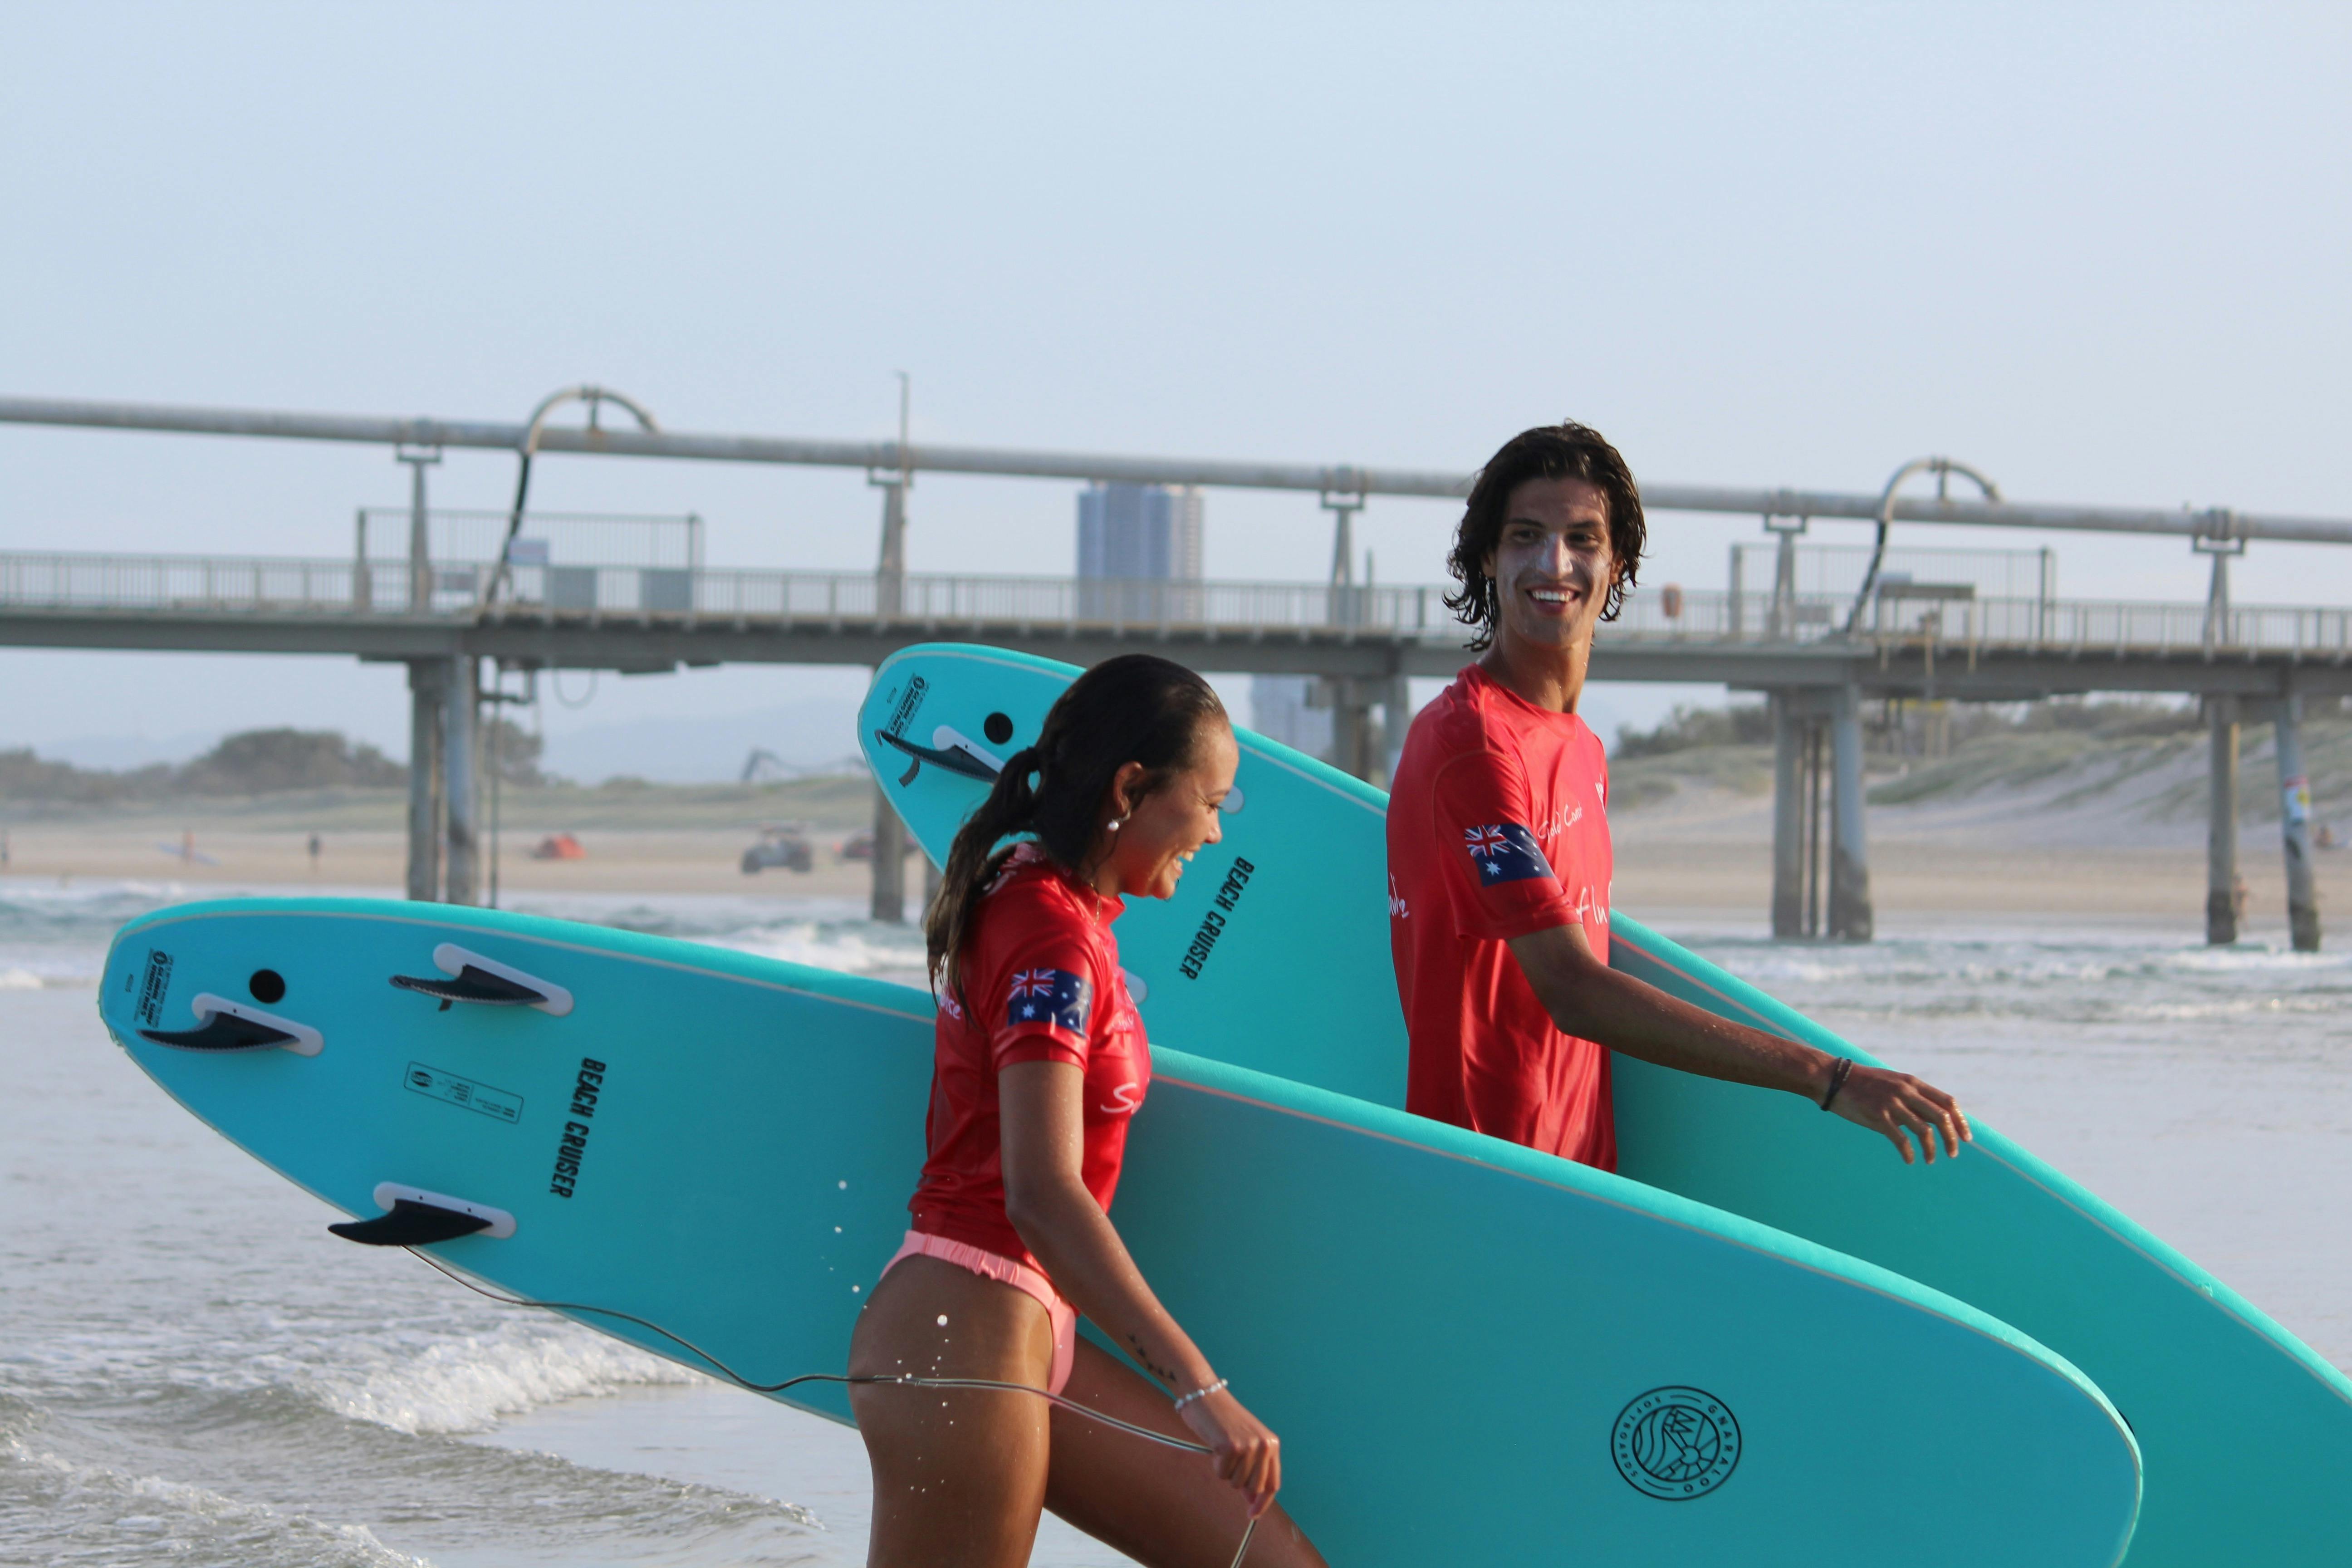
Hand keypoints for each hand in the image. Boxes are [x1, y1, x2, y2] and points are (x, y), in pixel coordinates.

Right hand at [1176, 1383, 1281, 1516]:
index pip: (1272, 1484)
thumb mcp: (1245, 1445)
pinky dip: (1215, 1464)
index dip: (1263, 1503)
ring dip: (1226, 1471)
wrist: (1206, 1394)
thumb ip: (1252, 1470)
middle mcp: (1264, 1445)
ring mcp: (1248, 1446)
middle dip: (1239, 1482)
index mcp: (1272, 1444)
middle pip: (1254, 1487)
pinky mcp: (1230, 1447)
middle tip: (1229, 1463)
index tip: (1252, 1514)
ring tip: (1222, 1449)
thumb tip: (1252, 1499)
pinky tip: (1215, 1445)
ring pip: (1236, 1482)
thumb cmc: (1223, 1420)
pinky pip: (1221, 1473)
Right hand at [1831, 1063, 1970, 1163]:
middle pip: (1941, 1117)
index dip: (1961, 1121)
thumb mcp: (1892, 1083)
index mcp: (1912, 1083)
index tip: (1966, 1137)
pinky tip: (1909, 1160)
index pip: (1948, 1101)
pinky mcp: (1877, 1116)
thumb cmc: (1863, 1084)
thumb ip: (1911, 1097)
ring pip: (1924, 1131)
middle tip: (1953, 1153)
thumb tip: (1929, 1118)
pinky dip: (1908, 1153)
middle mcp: (1906, 1091)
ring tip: (1930, 1160)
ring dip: (1931, 1149)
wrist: (1833, 1079)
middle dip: (1952, 1138)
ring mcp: (1892, 1103)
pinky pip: (1900, 1139)